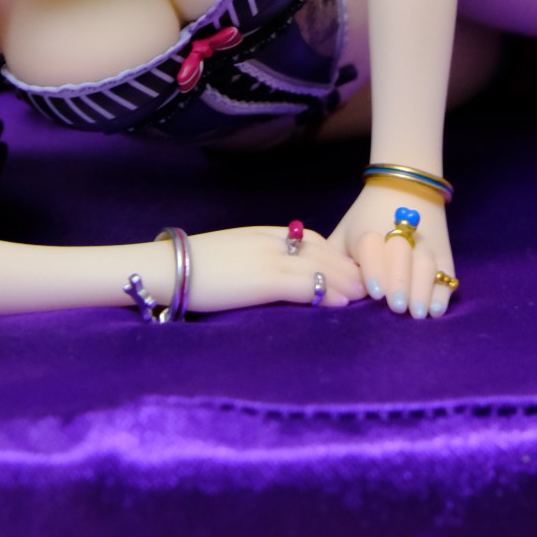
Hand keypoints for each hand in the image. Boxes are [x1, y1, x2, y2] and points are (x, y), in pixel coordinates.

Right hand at [188, 226, 365, 313]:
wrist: (168, 267)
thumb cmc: (192, 265)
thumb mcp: (229, 253)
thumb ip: (252, 257)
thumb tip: (266, 273)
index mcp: (261, 233)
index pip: (308, 238)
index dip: (331, 253)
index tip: (347, 267)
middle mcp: (269, 241)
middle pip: (319, 250)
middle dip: (345, 266)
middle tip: (368, 282)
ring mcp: (267, 259)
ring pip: (317, 267)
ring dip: (344, 281)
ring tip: (363, 295)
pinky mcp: (262, 280)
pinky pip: (302, 285)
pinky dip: (325, 293)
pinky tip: (340, 303)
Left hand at [330, 180, 456, 319]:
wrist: (403, 186)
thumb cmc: (366, 219)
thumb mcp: (344, 233)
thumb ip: (330, 260)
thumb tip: (321, 290)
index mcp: (369, 231)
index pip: (372, 247)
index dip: (374, 269)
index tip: (375, 293)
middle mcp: (400, 236)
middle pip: (401, 256)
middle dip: (400, 282)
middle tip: (397, 307)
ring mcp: (424, 245)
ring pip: (425, 264)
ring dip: (422, 289)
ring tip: (417, 313)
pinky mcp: (443, 253)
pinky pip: (446, 273)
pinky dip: (442, 292)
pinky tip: (436, 310)